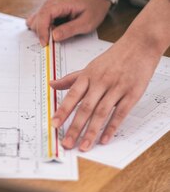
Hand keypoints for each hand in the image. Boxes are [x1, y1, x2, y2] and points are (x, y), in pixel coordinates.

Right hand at [26, 0, 110, 45]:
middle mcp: (52, 1)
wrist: (95, 0)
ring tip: (54, 34)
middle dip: (41, 32)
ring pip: (35, 19)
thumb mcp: (87, 23)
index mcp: (62, 3)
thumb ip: (70, 29)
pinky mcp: (47, 7)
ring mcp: (48, 3)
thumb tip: (54, 37)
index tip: (45, 43)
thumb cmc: (93, 10)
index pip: (45, 15)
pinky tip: (50, 30)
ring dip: (41, 30)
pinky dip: (41, 27)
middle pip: (37, 18)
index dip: (42, 30)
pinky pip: (38, 18)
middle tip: (52, 42)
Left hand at [51, 0, 169, 150]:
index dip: (63, 111)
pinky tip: (104, 139)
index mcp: (88, 76)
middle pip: (85, 108)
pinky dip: (112, 128)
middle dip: (75, 127)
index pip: (72, 96)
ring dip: (91, 131)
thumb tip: (51, 84)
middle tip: (66, 143)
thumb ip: (71, 79)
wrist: (139, 45)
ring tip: (83, 146)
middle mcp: (101, 83)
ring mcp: (117, 89)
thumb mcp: (90, 66)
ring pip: (102, 113)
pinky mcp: (132, 94)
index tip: (54, 124)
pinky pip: (121, 113)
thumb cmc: (113, 58)